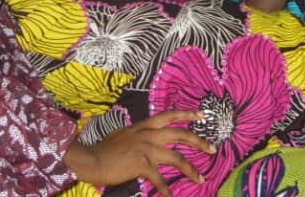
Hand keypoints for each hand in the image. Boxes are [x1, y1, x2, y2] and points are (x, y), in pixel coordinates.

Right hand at [64, 110, 214, 195]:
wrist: (92, 159)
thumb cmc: (105, 149)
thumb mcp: (124, 134)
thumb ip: (139, 134)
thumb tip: (148, 136)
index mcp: (144, 126)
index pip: (169, 115)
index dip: (187, 114)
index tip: (202, 114)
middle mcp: (148, 134)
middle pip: (180, 134)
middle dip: (198, 141)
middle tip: (213, 148)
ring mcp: (145, 148)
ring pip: (176, 157)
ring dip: (190, 169)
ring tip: (200, 179)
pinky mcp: (141, 164)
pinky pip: (159, 178)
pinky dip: (166, 190)